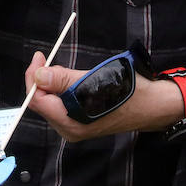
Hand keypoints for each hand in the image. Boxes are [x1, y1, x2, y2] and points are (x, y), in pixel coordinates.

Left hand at [24, 51, 184, 142]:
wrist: (152, 104)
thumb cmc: (125, 90)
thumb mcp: (92, 80)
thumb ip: (62, 79)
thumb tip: (37, 76)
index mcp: (70, 122)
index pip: (37, 100)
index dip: (33, 76)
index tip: (40, 56)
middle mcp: (69, 129)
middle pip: (42, 101)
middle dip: (43, 79)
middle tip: (49, 58)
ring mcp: (76, 127)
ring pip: (52, 102)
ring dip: (53, 83)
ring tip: (66, 70)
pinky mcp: (82, 122)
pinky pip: (63, 104)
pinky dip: (63, 89)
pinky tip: (73, 80)